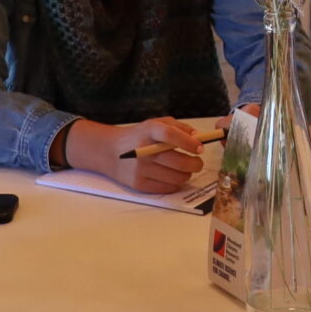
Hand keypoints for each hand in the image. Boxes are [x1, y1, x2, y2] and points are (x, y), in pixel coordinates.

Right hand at [71, 116, 207, 192]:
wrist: (110, 152)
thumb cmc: (138, 137)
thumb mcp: (154, 124)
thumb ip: (177, 127)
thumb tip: (197, 137)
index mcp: (149, 131)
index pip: (170, 135)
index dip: (188, 142)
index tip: (200, 148)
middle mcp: (143, 151)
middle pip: (178, 161)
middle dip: (195, 164)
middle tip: (197, 163)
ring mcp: (140, 169)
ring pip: (177, 177)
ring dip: (186, 174)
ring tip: (184, 169)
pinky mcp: (139, 184)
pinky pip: (167, 188)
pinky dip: (175, 183)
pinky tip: (172, 176)